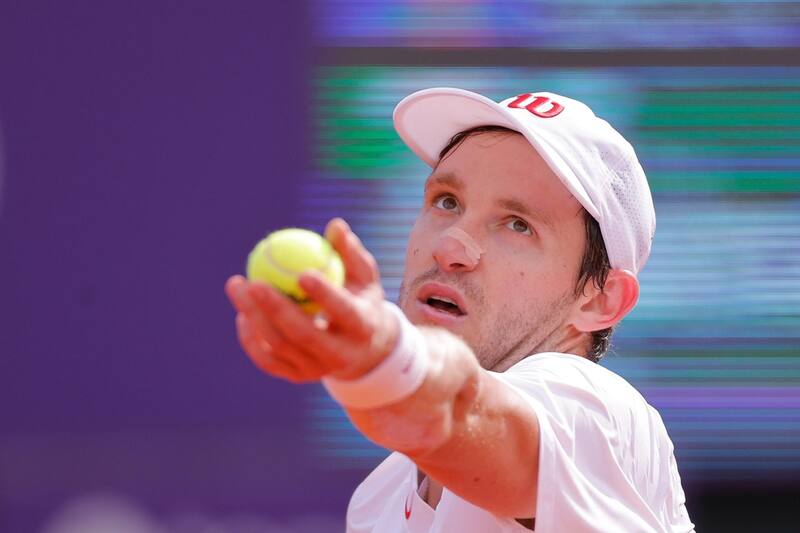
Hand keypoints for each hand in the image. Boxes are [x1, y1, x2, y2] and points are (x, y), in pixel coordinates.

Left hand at [224, 218, 398, 383]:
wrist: (363, 351)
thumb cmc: (361, 301)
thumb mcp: (364, 277)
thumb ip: (349, 253)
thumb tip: (334, 225)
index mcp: (363, 328)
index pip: (344, 311)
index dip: (324, 294)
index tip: (301, 272)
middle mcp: (340, 354)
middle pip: (303, 333)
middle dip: (275, 308)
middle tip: (254, 281)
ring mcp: (316, 369)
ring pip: (278, 346)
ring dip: (253, 316)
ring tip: (237, 286)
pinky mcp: (297, 376)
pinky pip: (266, 359)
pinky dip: (250, 337)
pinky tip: (242, 312)